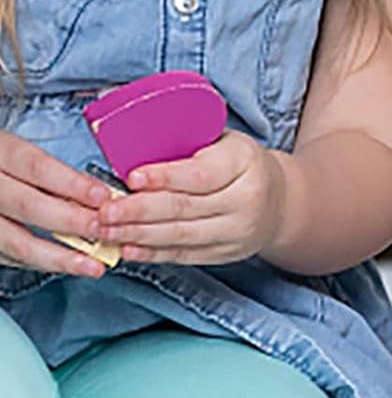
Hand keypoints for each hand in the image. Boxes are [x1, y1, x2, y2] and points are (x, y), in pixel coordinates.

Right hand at [0, 129, 111, 277]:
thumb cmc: (2, 159)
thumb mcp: (16, 148)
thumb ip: (49, 166)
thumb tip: (97, 188)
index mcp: (0, 153)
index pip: (37, 167)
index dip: (71, 182)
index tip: (102, 195)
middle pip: (28, 205)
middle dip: (70, 220)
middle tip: (103, 229)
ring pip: (15, 243)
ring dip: (58, 256)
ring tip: (93, 264)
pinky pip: (10, 257)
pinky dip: (41, 263)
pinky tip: (68, 266)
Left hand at [98, 131, 287, 264]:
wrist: (279, 200)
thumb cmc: (240, 164)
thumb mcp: (225, 142)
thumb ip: (188, 143)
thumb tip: (131, 143)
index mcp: (244, 162)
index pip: (201, 174)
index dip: (164, 177)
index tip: (131, 178)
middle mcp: (245, 199)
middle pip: (184, 208)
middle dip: (138, 211)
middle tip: (104, 211)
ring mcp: (236, 231)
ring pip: (179, 235)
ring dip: (137, 235)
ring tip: (105, 230)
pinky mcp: (224, 254)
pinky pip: (182, 255)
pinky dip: (151, 254)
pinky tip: (127, 249)